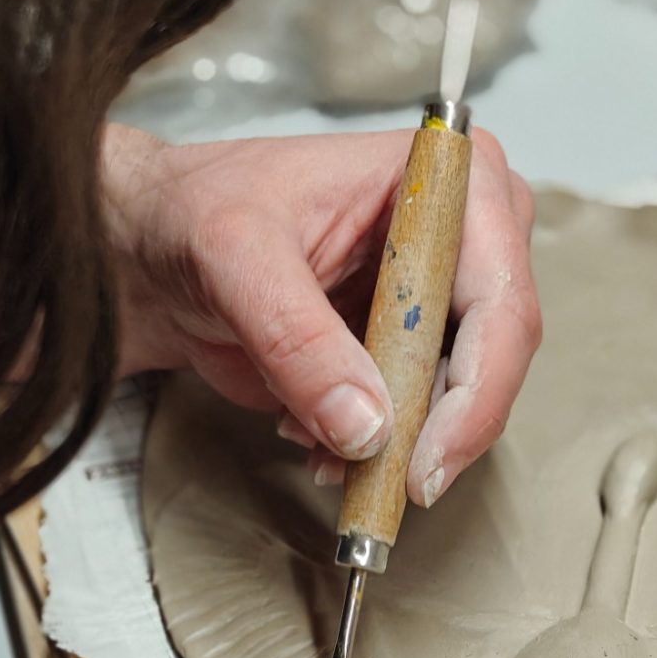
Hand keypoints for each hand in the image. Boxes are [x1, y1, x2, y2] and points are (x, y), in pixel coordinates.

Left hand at [105, 122, 539, 507]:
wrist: (155, 244)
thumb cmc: (196, 211)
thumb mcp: (237, 260)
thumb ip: (299, 341)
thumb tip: (366, 428)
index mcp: (449, 181)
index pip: (501, 301)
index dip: (477, 393)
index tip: (426, 465)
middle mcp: (466, 235)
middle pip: (494, 358)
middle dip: (433, 428)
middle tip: (373, 477)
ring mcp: (442, 295)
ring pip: (459, 399)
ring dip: (392, 442)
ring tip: (310, 436)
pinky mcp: (412, 345)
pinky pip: (419, 418)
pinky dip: (369, 447)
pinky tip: (308, 433)